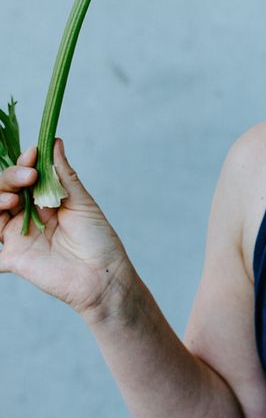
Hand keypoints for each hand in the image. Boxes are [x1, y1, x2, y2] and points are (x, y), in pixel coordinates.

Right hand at [0, 139, 129, 319]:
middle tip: (28, 177)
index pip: (24, 176)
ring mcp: (17, 236)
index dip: (24, 163)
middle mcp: (27, 216)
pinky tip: (0, 226)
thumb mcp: (82, 203)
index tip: (33, 153)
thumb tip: (55, 143)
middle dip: (10, 178)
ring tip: (12, 199)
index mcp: (45, 200)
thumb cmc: (98, 239)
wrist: (103, 275)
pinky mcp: (12, 258)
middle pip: (4, 190)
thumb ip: (64, 176)